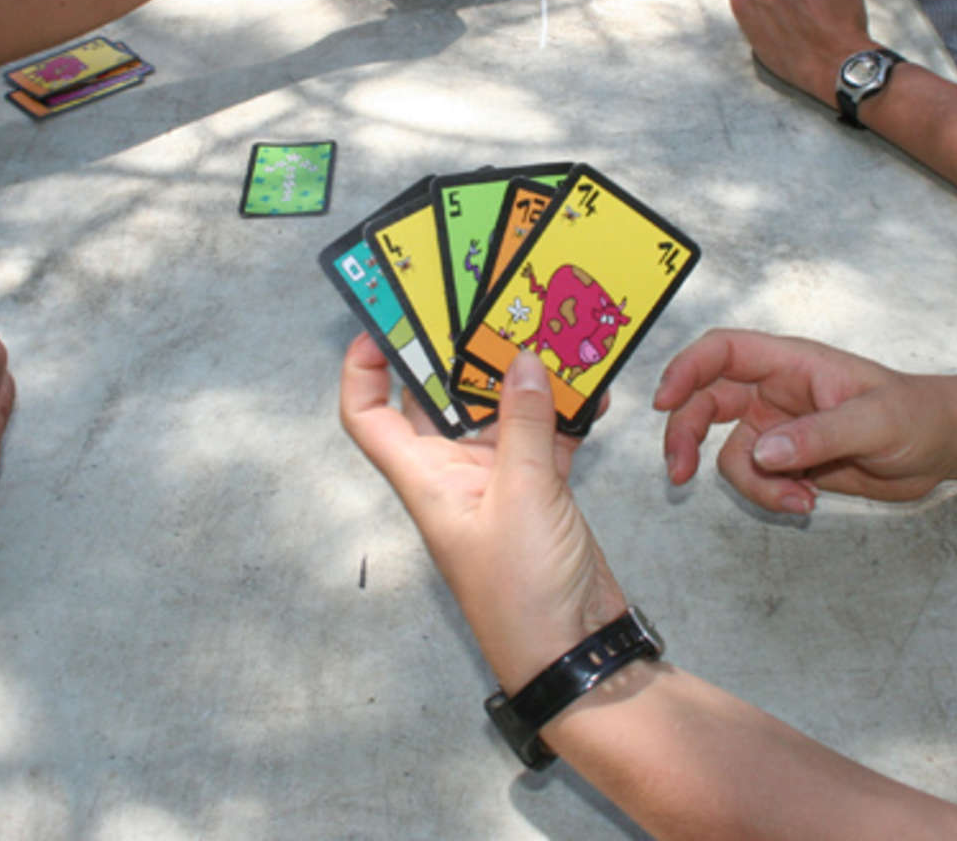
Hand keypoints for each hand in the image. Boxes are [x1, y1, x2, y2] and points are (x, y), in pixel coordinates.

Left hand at [339, 335, 628, 691]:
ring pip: (501, 411)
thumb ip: (524, 422)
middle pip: (442, 399)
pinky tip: (592, 387)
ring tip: (548, 332)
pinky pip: (545, 435)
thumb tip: (523, 359)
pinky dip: (565, 411)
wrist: (574, 652)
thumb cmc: (524, 593)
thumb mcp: (524, 495)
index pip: (369, 415)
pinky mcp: (541, 490)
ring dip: (523, 377)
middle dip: (463, 353)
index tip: (383, 322)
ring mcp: (499, 482)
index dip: (364, 368)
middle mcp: (454, 475)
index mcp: (425, 477)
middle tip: (489, 304)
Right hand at [656, 329, 956, 510]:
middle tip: (677, 474)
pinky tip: (807, 500)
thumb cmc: (917, 415)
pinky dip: (772, 496)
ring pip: (730, 452)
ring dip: (751, 483)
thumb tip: (764, 453)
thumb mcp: (875, 423)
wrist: (940, 448)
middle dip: (685, 435)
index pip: (723, 351)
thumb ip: (820, 436)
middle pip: (706, 401)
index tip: (665, 402)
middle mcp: (776, 391)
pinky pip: (757, 478)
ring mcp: (779, 426)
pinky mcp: (789, 459)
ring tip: (798, 499)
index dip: (687, 369)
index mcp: (792, 363)